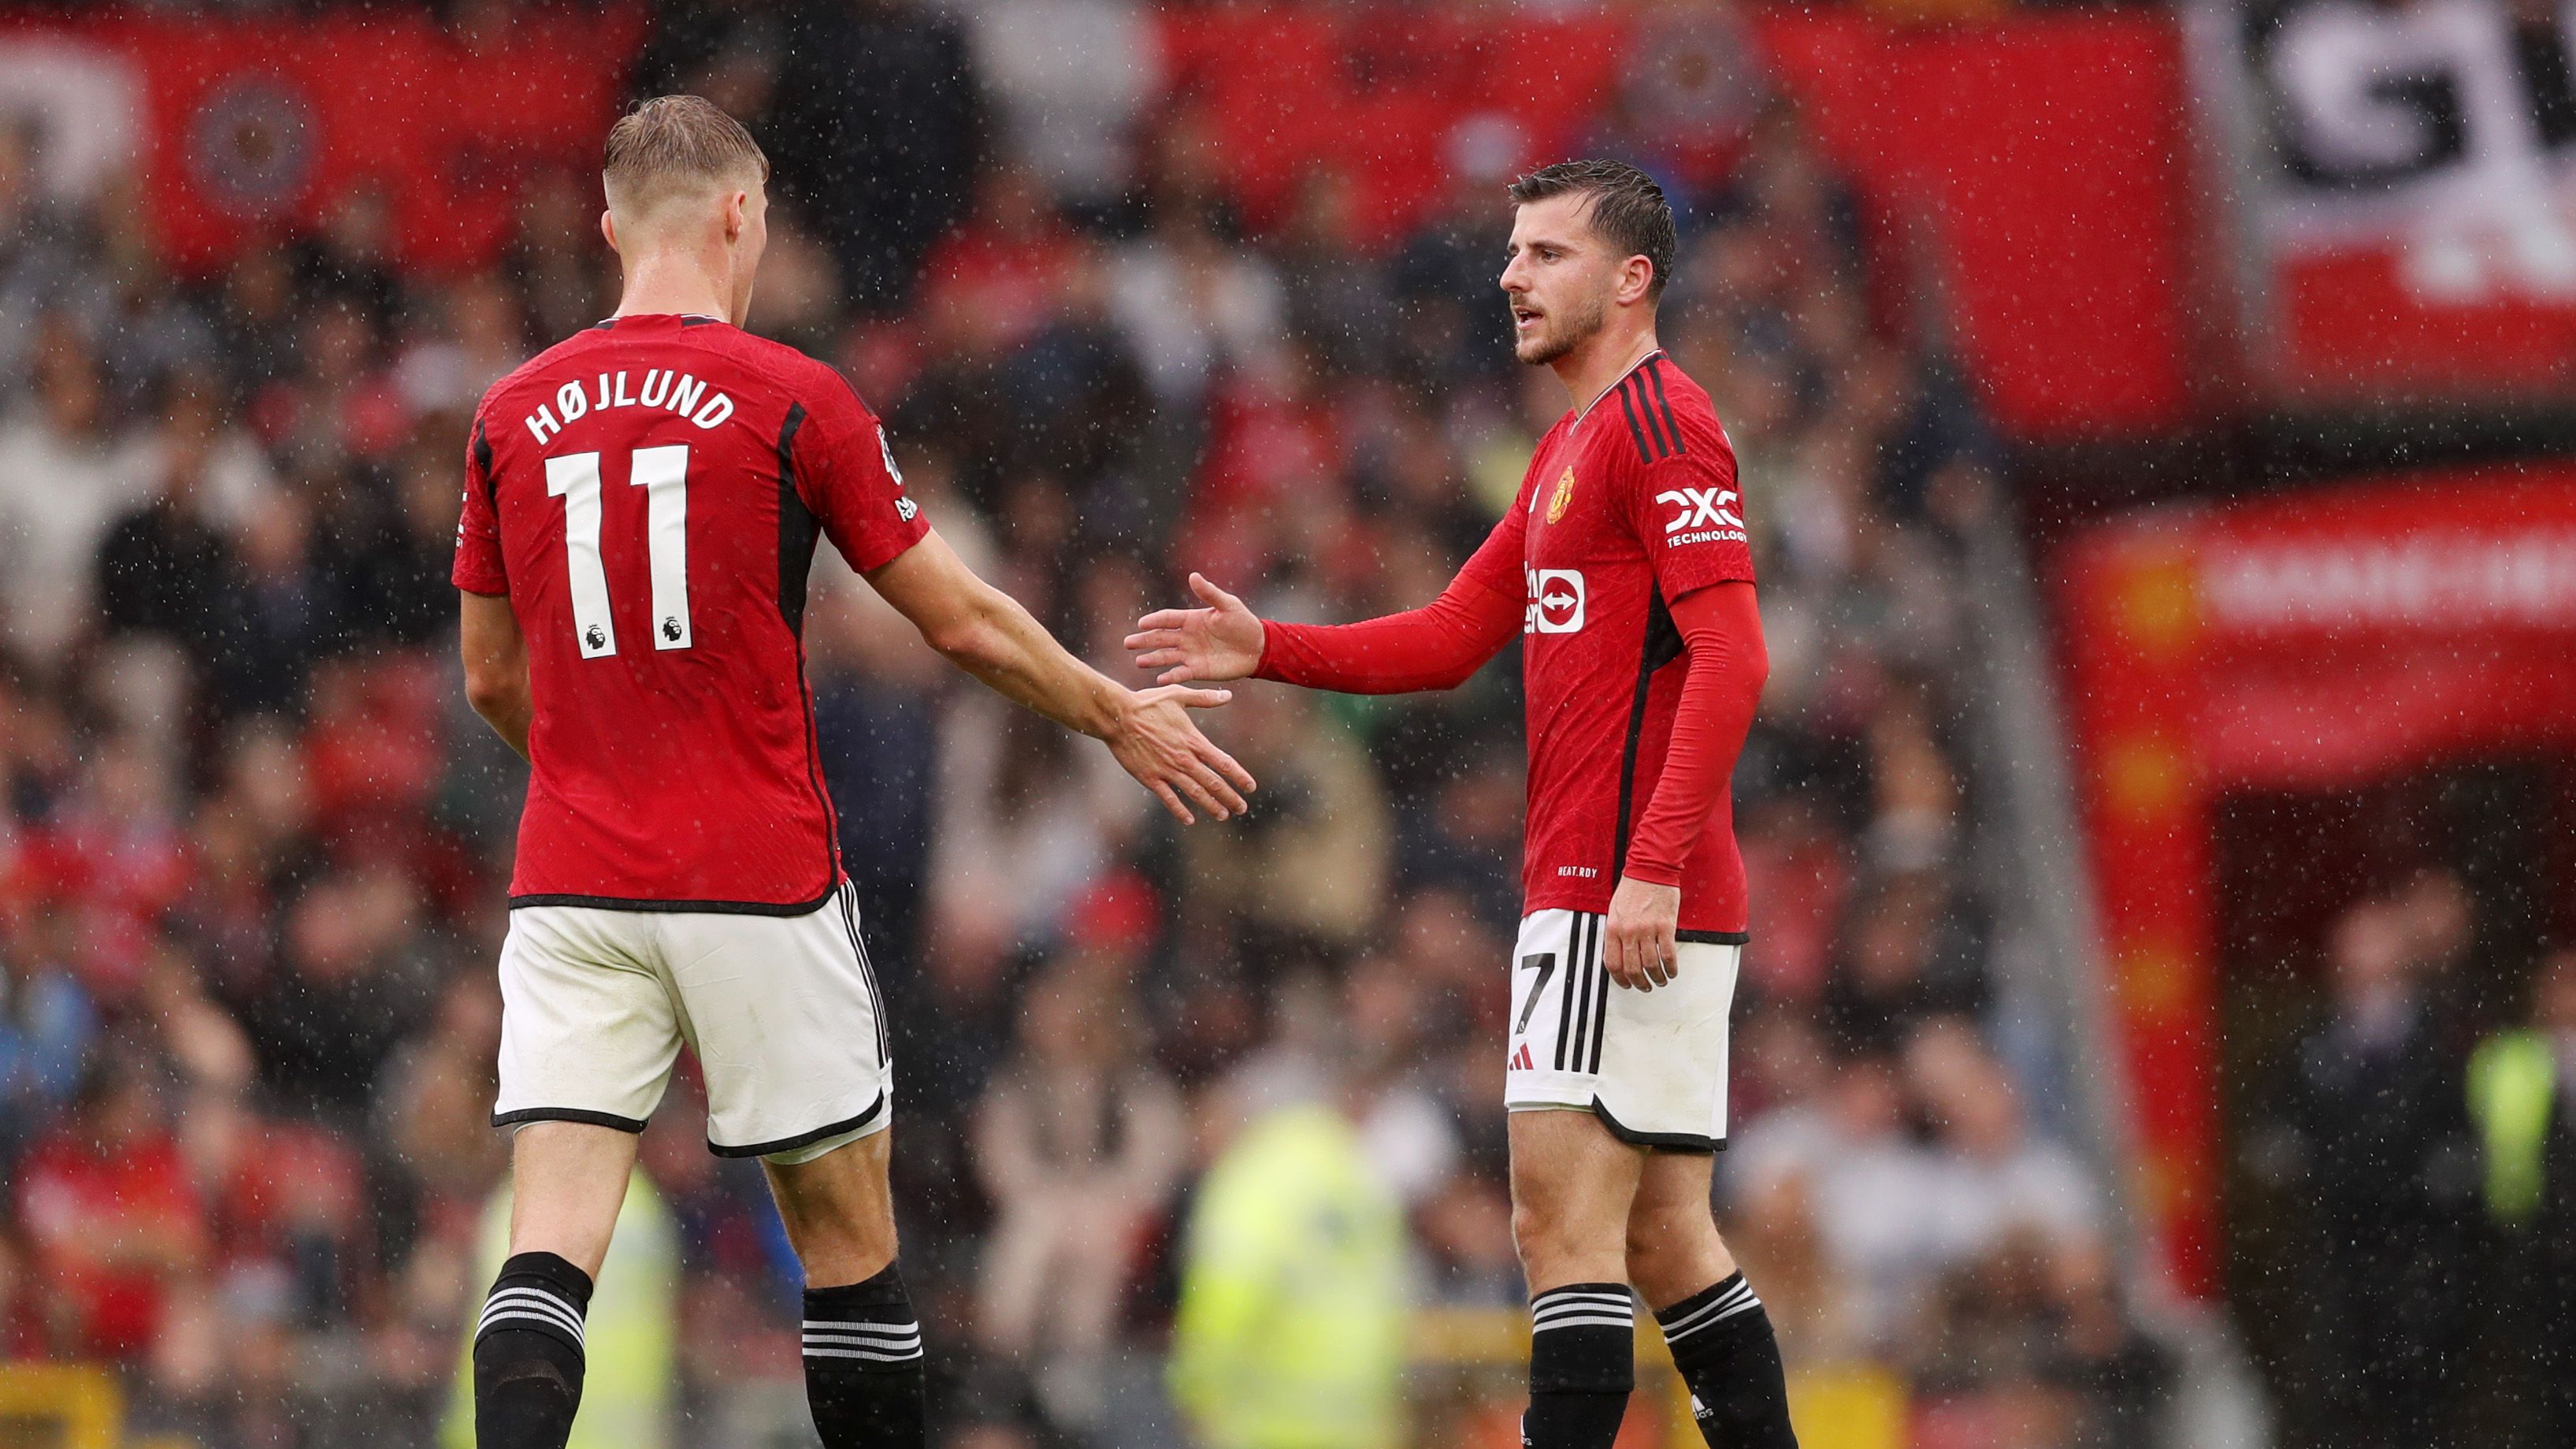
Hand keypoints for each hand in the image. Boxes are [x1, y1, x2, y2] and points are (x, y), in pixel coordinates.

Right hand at [1105, 684, 1258, 823]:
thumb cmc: (1147, 703)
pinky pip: (1168, 798)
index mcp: (1193, 741)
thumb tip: (1227, 695)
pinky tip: (1189, 819)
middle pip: (1213, 783)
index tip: (1250, 787)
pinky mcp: (1149, 778)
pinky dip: (1179, 810)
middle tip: (1242, 808)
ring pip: (1194, 793)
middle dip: (1230, 797)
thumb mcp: (1178, 695)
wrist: (1117, 716)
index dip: (1239, 776)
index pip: (1223, 763)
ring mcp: (1166, 770)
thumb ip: (1205, 698)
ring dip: (1210, 805)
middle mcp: (1183, 759)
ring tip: (1223, 815)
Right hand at [1125, 573, 1264, 684]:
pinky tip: (1159, 679)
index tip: (1141, 623)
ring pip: (1166, 656)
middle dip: (1144, 640)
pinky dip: (1170, 676)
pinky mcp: (1198, 670)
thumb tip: (1193, 575)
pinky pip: (1180, 673)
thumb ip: (1209, 593)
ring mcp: (1191, 654)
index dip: (1154, 621)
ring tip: (1139, 661)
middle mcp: (1187, 637)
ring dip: (1152, 659)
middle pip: (1161, 638)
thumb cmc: (1243, 623)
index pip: (1167, 619)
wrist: (1258, 647)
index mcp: (1191, 619)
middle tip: (1128, 643)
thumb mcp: (1227, 605)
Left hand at [1604, 877, 1680, 990]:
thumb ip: (1616, 933)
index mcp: (1613, 928)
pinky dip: (1671, 967)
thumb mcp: (1615, 911)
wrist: (1649, 869)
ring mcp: (1647, 930)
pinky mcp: (1665, 926)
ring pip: (1650, 965)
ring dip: (1656, 978)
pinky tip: (1672, 971)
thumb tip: (1619, 954)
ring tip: (1660, 981)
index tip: (1626, 984)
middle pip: (1632, 969)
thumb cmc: (1632, 888)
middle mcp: (1629, 931)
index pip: (1612, 963)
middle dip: (1639, 983)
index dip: (1620, 979)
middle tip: (1644, 987)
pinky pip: (1668, 955)